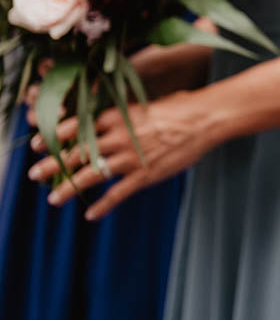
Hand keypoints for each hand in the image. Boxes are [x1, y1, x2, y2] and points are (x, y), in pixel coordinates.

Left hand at [28, 88, 218, 218]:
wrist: (204, 119)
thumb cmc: (179, 107)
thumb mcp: (145, 105)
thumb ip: (124, 114)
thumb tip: (112, 116)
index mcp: (117, 115)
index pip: (77, 126)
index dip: (55, 136)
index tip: (38, 143)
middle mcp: (118, 137)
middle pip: (77, 153)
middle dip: (53, 164)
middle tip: (35, 174)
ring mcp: (131, 158)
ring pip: (91, 176)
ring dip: (69, 188)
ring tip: (53, 199)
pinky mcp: (145, 175)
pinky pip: (118, 194)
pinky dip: (103, 206)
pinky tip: (91, 215)